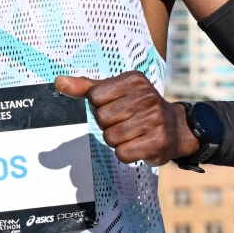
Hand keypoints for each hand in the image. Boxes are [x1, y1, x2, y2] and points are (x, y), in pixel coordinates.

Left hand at [54, 72, 198, 166]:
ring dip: (116, 140)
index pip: (95, 96)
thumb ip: (84, 87)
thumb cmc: (137, 107)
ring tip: (133, 133)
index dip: (100, 106)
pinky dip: (126, 153)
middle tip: (126, 121)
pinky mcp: (158, 142)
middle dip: (108, 124)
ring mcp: (155, 119)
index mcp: (134, 80)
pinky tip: (139, 144)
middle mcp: (147, 96)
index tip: (116, 105)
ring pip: (110, 137)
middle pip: (102, 118)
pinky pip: (123, 153)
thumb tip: (58, 81)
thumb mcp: (113, 91)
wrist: (176, 127)